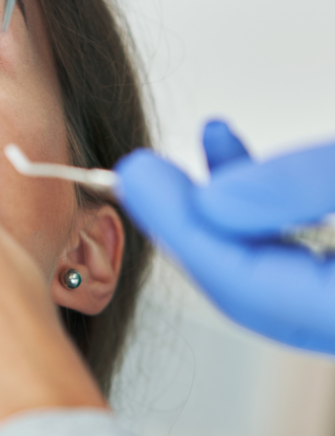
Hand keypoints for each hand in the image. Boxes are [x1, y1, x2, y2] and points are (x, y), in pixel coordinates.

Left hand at [116, 120, 334, 352]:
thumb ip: (301, 187)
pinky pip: (290, 247)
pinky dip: (255, 200)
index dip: (180, 228)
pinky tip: (224, 147)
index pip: (245, 287)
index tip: (134, 177)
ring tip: (185, 150)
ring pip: (262, 265)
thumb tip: (211, 203)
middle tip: (137, 174)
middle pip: (243, 289)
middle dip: (183, 225)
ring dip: (213, 205)